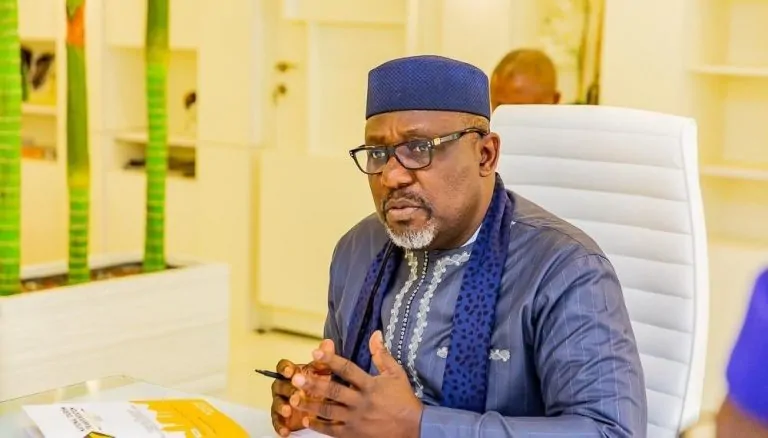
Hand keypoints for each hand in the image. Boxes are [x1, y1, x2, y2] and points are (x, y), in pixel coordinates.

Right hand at [270, 339, 334, 436]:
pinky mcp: (282, 418)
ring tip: (288, 411)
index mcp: (293, 373)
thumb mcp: (326, 373)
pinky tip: (286, 432)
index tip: (291, 371)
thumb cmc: (321, 386)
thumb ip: (325, 359)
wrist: (324, 405)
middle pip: (279, 385)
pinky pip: (277, 422)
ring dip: (280, 407)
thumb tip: (328, 342)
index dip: (285, 368)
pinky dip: (280, 427)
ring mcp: (282, 402)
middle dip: (286, 389)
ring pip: (276, 403)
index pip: (283, 367)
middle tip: (294, 393)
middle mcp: (284, 386)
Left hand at [290, 330, 422, 437]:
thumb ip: (382, 355)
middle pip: (334, 391)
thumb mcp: (396, 374)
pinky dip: (318, 425)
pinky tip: (306, 420)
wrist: (414, 428)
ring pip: (329, 411)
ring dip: (310, 405)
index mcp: (371, 385)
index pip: (348, 369)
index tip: (315, 352)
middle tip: (297, 378)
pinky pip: (332, 430)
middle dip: (314, 384)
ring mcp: (356, 420)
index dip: (331, 360)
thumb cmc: (404, 399)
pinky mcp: (354, 434)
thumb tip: (376, 333)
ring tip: (293, 399)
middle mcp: (361, 402)